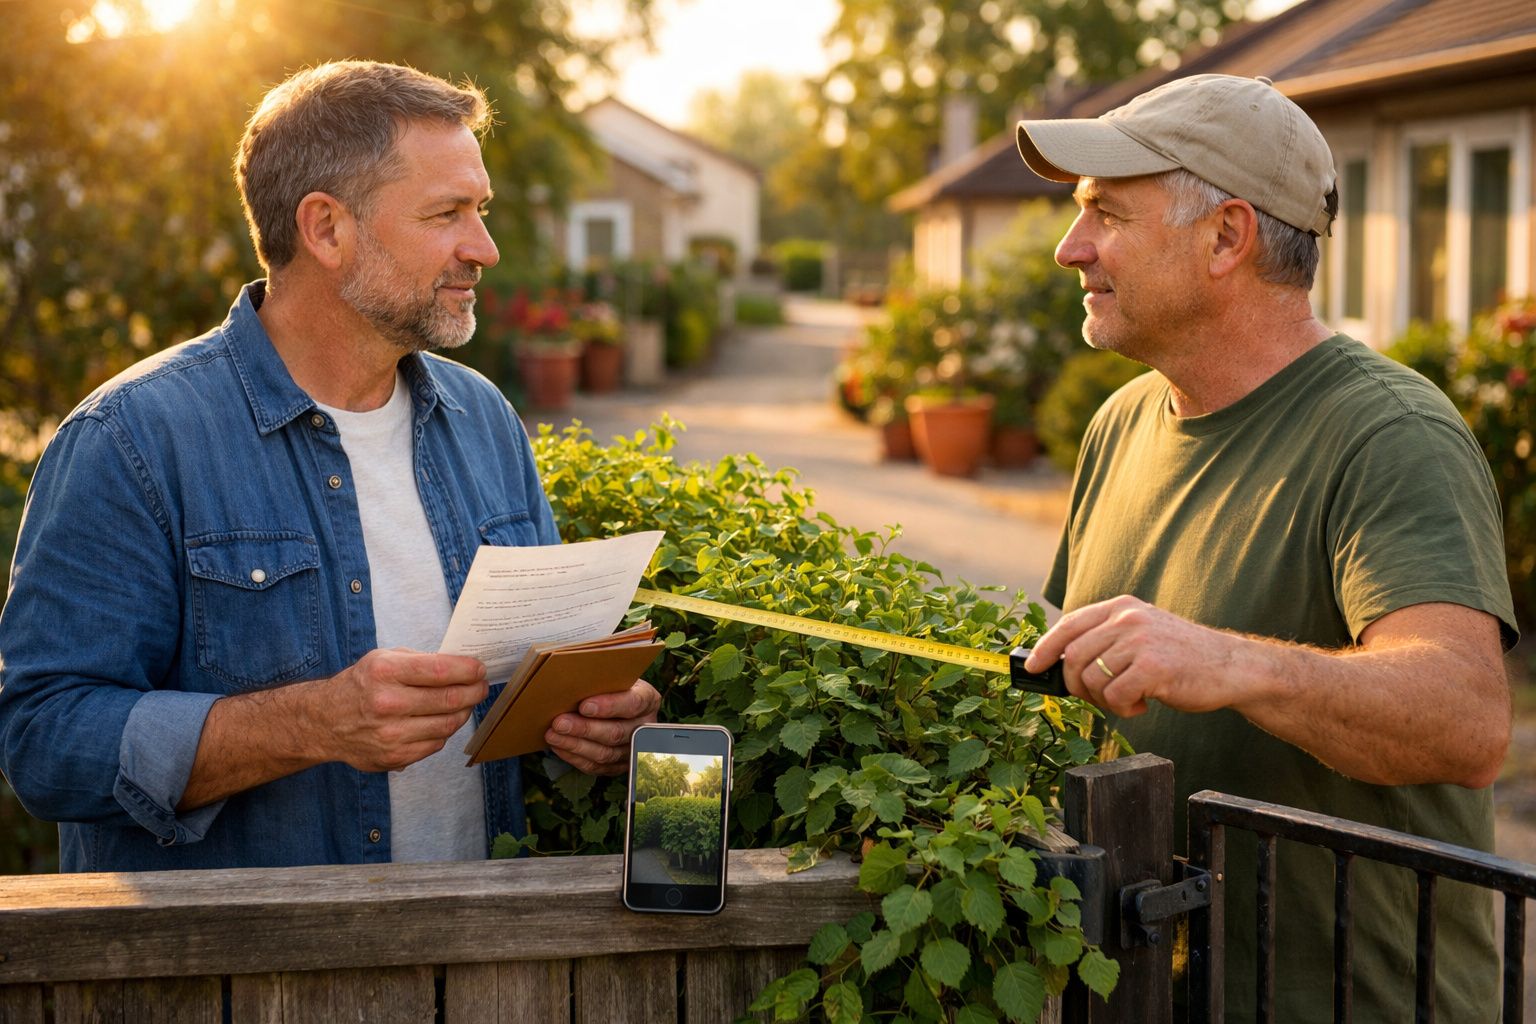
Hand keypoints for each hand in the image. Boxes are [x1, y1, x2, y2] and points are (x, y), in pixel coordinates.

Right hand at [322, 649, 488, 771]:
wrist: (324, 721)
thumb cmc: (361, 684)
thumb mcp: (383, 659)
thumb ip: (420, 661)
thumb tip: (462, 666)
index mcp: (384, 672)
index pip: (441, 671)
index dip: (468, 670)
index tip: (480, 669)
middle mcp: (386, 703)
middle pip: (450, 700)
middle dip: (474, 691)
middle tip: (481, 687)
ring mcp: (391, 733)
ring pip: (448, 724)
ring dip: (464, 712)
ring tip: (466, 703)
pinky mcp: (394, 756)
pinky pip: (436, 744)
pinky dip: (445, 731)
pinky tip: (443, 720)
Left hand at [545, 679, 660, 774]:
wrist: (616, 703)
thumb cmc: (612, 687)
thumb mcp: (613, 677)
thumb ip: (601, 680)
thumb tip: (575, 681)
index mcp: (648, 700)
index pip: (633, 703)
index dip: (609, 706)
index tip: (584, 706)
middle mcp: (645, 727)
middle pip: (616, 732)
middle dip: (585, 729)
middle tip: (559, 723)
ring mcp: (633, 750)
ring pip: (605, 753)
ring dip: (575, 745)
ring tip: (553, 735)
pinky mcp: (619, 766)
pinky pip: (596, 767)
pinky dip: (575, 757)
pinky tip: (559, 747)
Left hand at [1023, 595, 1245, 717]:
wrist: (1231, 666)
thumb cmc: (1181, 657)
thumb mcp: (1141, 633)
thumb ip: (1106, 640)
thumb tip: (1059, 666)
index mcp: (1122, 607)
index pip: (1069, 624)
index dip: (1045, 648)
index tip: (1032, 668)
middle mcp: (1128, 618)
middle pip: (1074, 657)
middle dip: (1078, 686)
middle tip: (1099, 697)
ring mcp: (1140, 641)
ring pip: (1092, 679)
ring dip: (1105, 700)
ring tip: (1129, 698)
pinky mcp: (1153, 667)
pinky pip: (1115, 696)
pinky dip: (1123, 708)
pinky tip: (1143, 703)